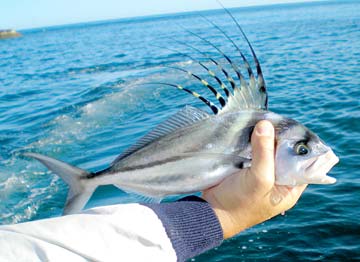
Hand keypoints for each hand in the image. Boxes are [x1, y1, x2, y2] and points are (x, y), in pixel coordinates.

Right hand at [202, 120, 306, 238]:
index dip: (299, 147)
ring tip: (261, 121)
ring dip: (262, 139)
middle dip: (278, 139)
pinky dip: (250, 142)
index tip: (291, 127)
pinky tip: (248, 130)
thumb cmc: (240, 203)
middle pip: (283, 154)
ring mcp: (259, 174)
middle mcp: (277, 181)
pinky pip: (251, 152)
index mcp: (289, 188)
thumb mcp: (259, 179)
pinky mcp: (244, 169)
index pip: (303, 164)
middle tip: (273, 120)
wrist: (211, 212)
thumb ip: (264, 152)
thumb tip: (265, 124)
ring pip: (266, 151)